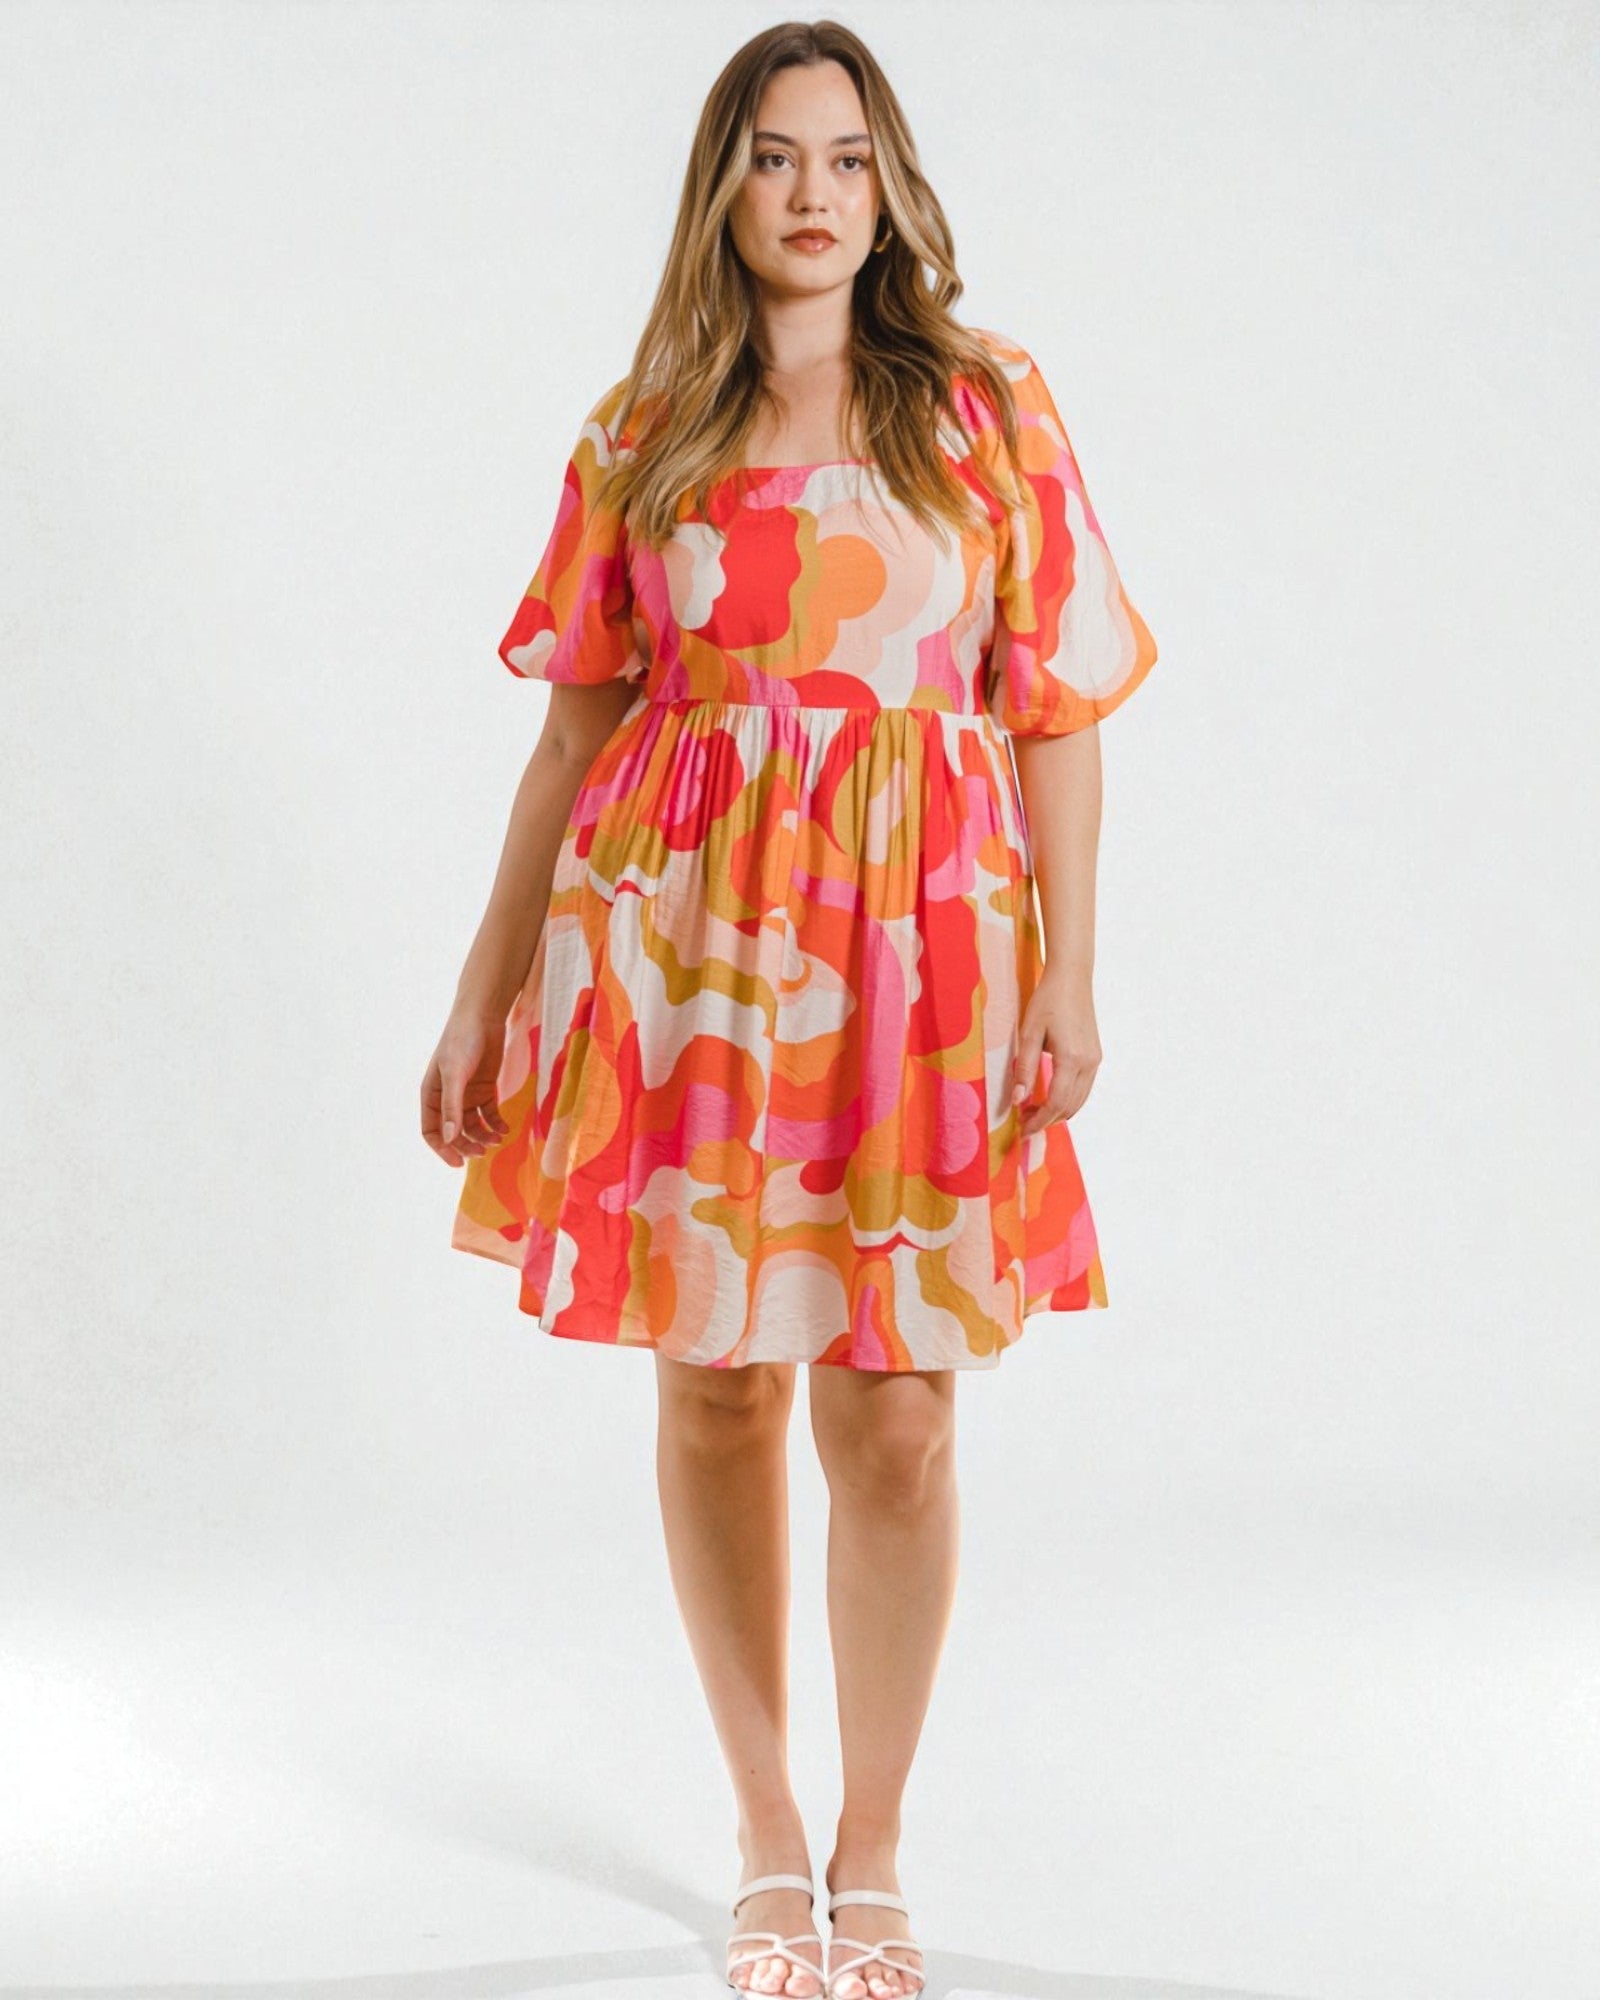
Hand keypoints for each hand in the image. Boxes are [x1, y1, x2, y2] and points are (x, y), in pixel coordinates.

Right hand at [421, 1007, 511, 1166]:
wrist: (483, 1016)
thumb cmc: (462, 1041)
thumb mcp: (455, 1074)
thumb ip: (452, 1106)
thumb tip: (449, 1138)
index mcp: (431, 1095)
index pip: (430, 1132)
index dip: (442, 1149)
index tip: (459, 1163)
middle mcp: (447, 1098)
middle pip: (453, 1133)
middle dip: (467, 1145)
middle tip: (482, 1152)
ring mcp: (467, 1094)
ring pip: (473, 1126)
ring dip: (483, 1136)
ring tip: (497, 1139)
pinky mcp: (485, 1089)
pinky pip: (489, 1114)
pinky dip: (496, 1124)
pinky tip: (505, 1129)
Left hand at [1012, 964, 1100, 1137]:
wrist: (1071, 978)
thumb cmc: (1047, 1001)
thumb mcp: (1028, 1034)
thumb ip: (1024, 1069)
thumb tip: (1017, 1100)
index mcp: (1072, 1059)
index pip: (1056, 1102)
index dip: (1039, 1121)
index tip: (1022, 1132)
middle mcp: (1088, 1063)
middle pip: (1070, 1107)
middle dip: (1047, 1120)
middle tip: (1023, 1124)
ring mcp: (1095, 1060)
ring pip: (1079, 1100)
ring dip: (1057, 1112)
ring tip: (1032, 1112)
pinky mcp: (1095, 1056)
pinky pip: (1083, 1088)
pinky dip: (1067, 1099)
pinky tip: (1049, 1096)